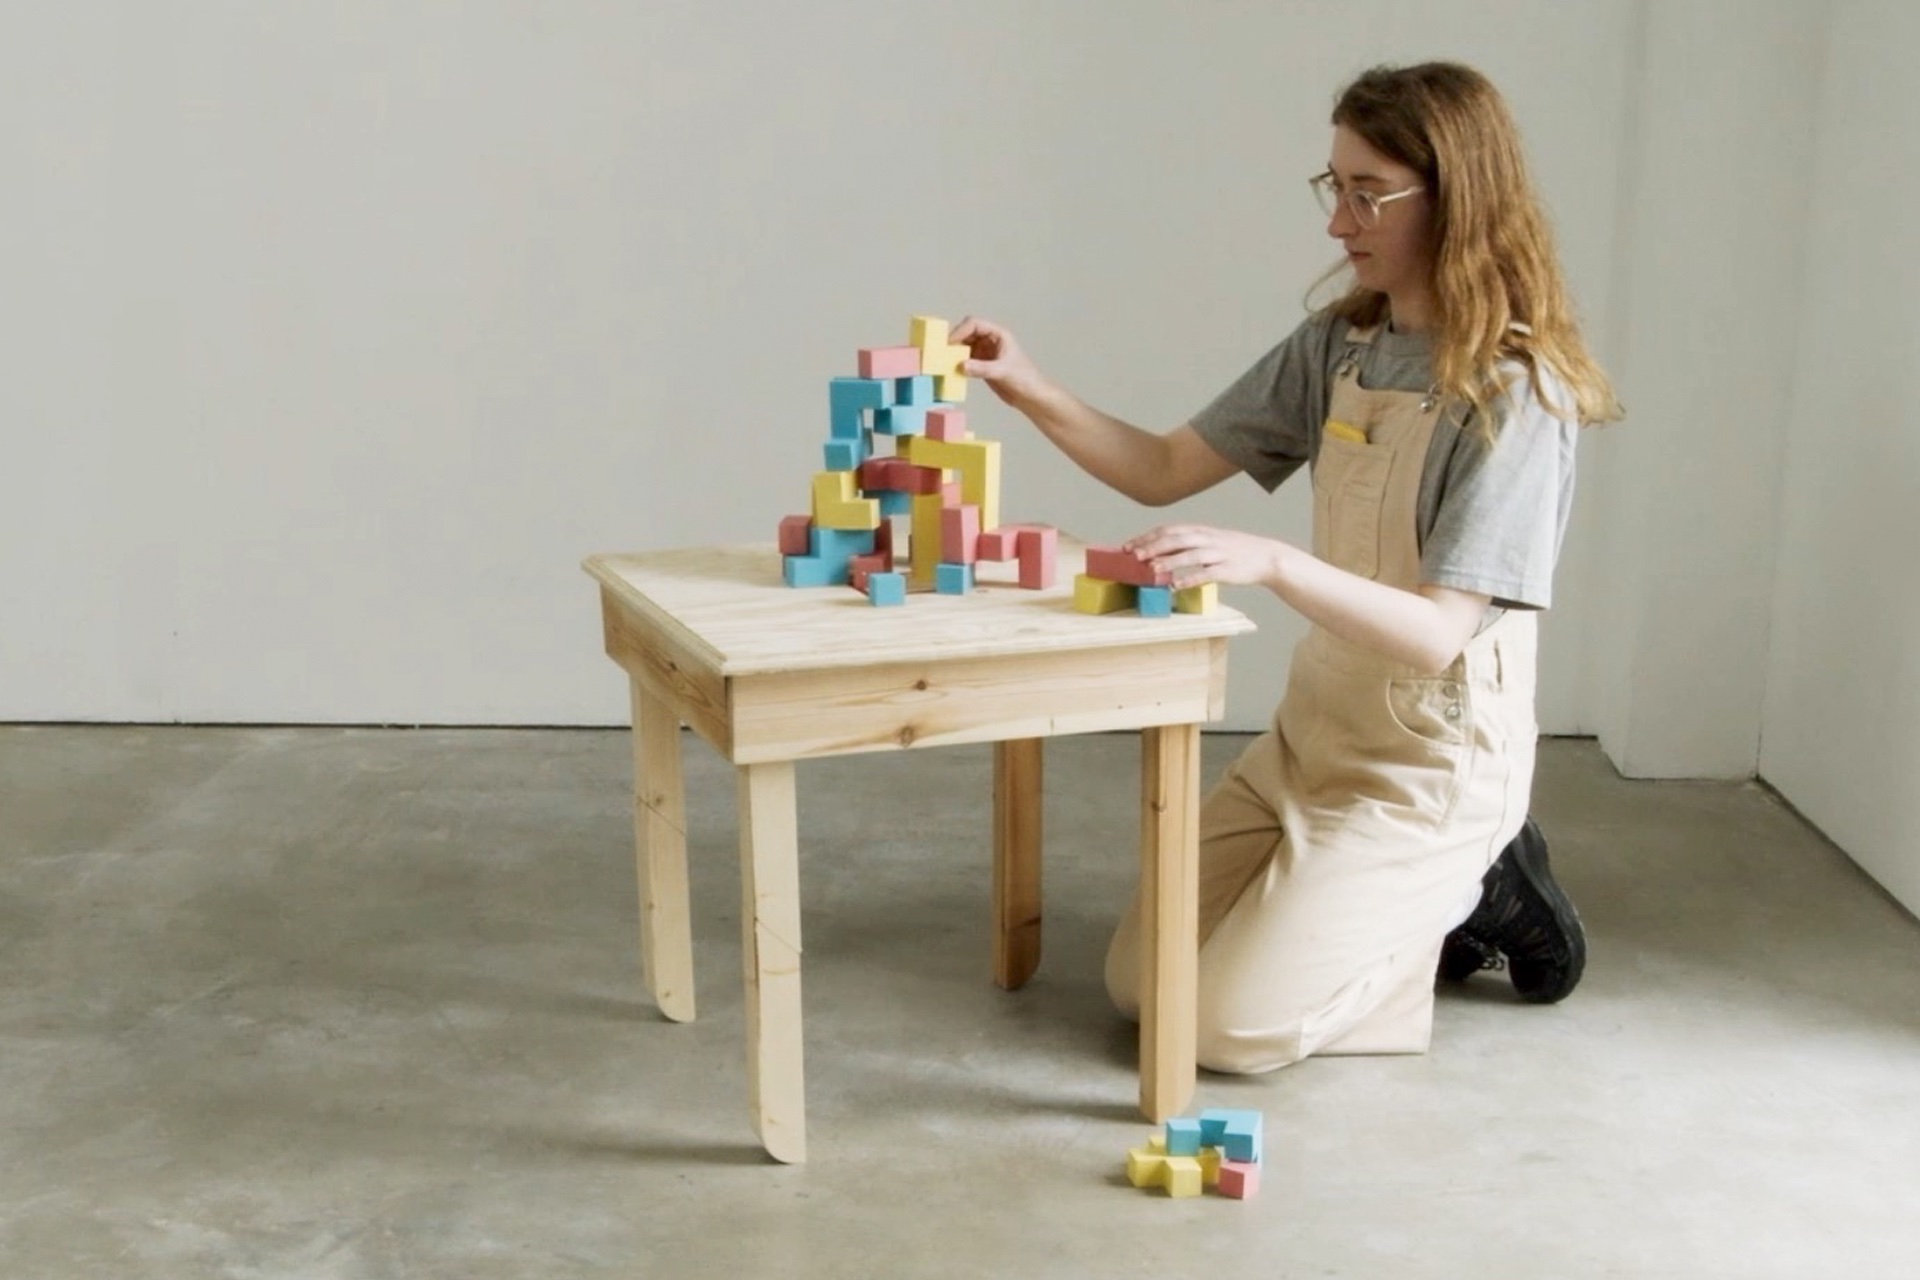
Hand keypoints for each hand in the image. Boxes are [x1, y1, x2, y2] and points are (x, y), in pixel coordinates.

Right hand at [951, 315, 1052, 410]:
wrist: (1030, 396)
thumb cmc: (1024, 379)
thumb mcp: (1002, 372)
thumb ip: (982, 368)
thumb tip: (961, 366)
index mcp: (998, 335)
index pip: (975, 324)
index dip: (961, 330)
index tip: (950, 343)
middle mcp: (990, 341)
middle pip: (966, 333)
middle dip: (955, 341)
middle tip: (942, 352)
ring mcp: (985, 353)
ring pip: (964, 346)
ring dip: (955, 353)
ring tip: (944, 362)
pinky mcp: (981, 365)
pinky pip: (965, 360)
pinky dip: (957, 364)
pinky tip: (952, 371)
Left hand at [1122, 524, 1287, 590]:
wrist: (1266, 556)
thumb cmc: (1232, 551)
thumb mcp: (1209, 541)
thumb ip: (1186, 545)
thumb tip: (1158, 553)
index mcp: (1200, 531)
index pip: (1169, 530)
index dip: (1147, 537)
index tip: (1128, 545)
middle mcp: (1207, 539)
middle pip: (1176, 540)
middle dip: (1153, 547)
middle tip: (1134, 555)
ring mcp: (1218, 554)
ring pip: (1190, 555)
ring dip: (1169, 562)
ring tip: (1152, 569)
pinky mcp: (1227, 570)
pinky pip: (1207, 574)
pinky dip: (1190, 579)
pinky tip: (1177, 585)